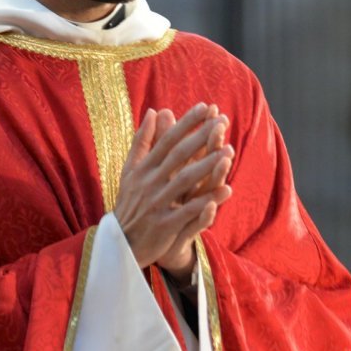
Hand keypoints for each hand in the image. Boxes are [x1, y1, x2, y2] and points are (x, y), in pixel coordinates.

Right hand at [114, 104, 233, 274]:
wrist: (120, 243)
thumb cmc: (130, 202)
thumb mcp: (130, 170)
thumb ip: (143, 141)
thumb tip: (153, 111)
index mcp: (143, 168)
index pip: (167, 140)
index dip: (186, 123)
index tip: (205, 107)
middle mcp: (149, 182)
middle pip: (178, 155)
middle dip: (201, 137)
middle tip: (223, 122)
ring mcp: (157, 203)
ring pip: (186, 180)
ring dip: (208, 165)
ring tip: (229, 151)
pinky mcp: (165, 225)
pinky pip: (189, 211)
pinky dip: (207, 201)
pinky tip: (226, 190)